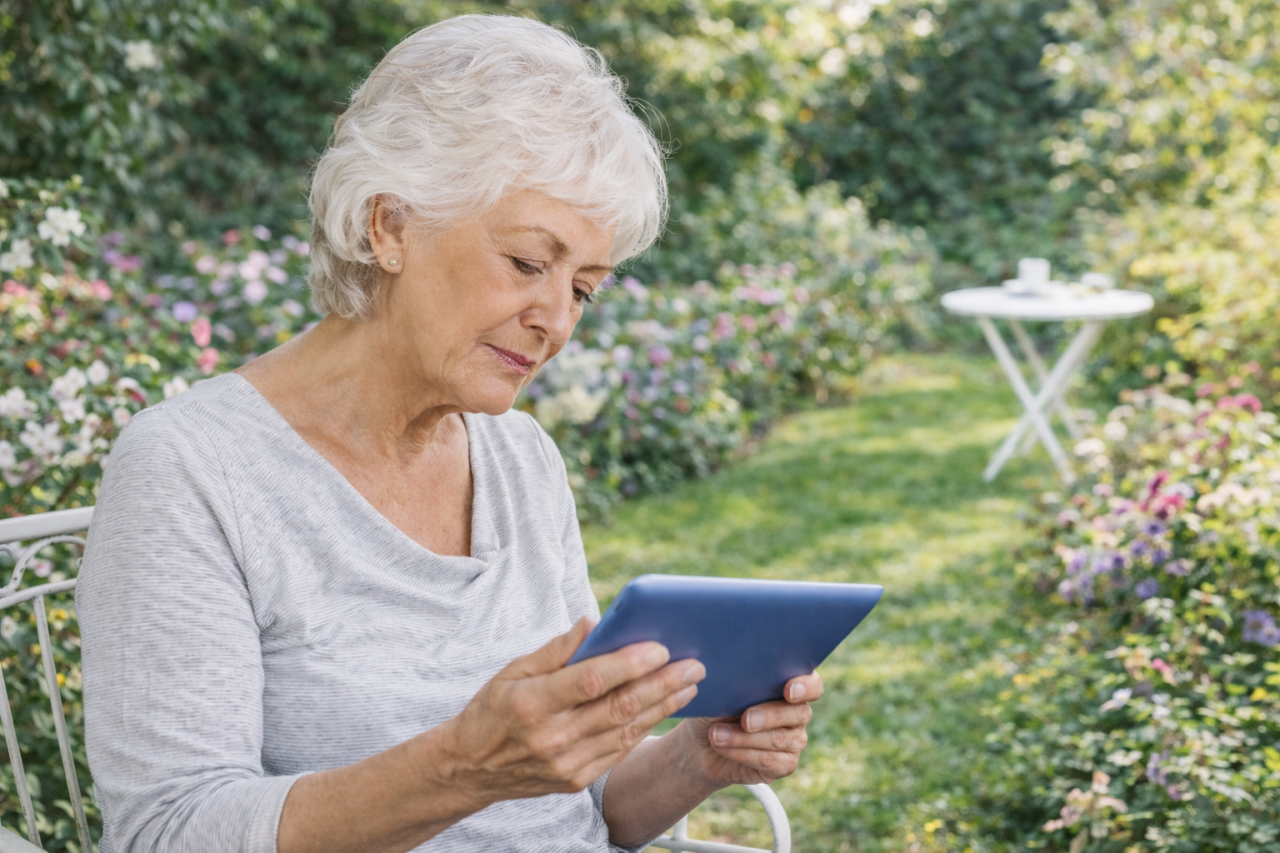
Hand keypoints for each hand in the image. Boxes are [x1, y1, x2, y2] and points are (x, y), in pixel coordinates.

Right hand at [432, 617, 705, 805]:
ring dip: (663, 706)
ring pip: (626, 731)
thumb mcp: (513, 670)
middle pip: (619, 708)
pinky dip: (644, 727)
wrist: (471, 769)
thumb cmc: (493, 709)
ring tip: (690, 684)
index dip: (628, 664)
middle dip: (662, 684)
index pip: (591, 681)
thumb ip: (556, 649)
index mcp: (532, 703)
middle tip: (694, 664)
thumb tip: (593, 621)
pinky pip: (619, 750)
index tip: (660, 647)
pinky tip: (664, 708)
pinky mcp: (576, 780)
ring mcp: (566, 764)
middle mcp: (552, 737)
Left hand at [676, 671, 822, 786]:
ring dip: (744, 737)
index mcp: (790, 687)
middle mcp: (798, 713)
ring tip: (716, 735)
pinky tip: (722, 747)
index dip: (806, 686)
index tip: (789, 690)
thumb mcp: (723, 692)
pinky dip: (742, 753)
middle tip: (745, 720)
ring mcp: (794, 741)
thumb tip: (739, 671)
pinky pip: (770, 761)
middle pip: (798, 713)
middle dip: (769, 715)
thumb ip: (739, 683)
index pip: (812, 685)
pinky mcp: (784, 765)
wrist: (700, 743)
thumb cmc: (715, 708)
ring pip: (779, 739)